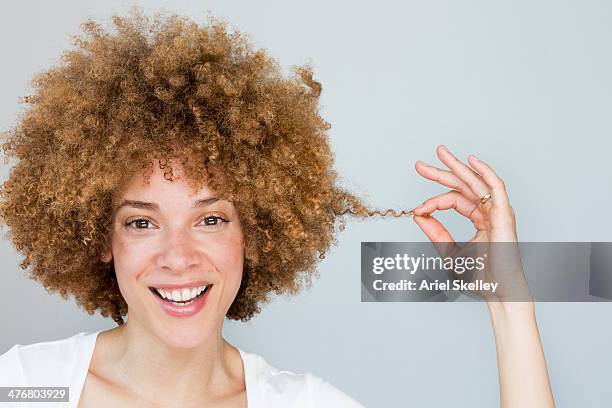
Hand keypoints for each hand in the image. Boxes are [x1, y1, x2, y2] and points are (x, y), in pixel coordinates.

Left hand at [411, 145, 530, 301]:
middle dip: (441, 172)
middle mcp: (489, 212)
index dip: (433, 201)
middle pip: (463, 185)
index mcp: (479, 219)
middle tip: (420, 165)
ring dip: (457, 166)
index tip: (418, 209)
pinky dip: (485, 172)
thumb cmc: (479, 277)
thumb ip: (435, 232)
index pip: (453, 200)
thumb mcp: (448, 251)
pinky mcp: (504, 215)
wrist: (497, 292)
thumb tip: (419, 213)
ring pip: (476, 182)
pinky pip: (496, 188)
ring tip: (440, 152)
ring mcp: (498, 212)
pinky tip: (471, 161)